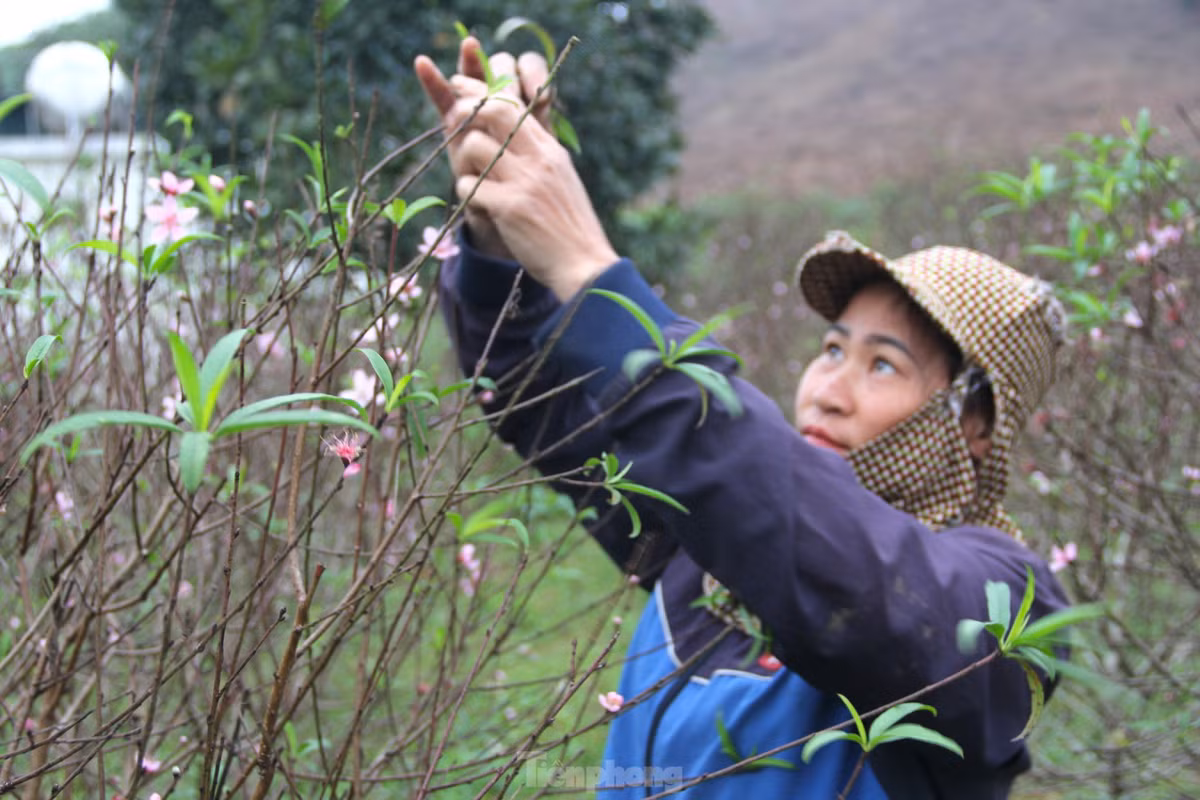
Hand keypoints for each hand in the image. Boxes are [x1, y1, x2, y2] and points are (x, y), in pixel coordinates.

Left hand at [415, 38, 617, 299]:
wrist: (584, 264)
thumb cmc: (570, 226)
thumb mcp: (559, 179)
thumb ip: (536, 154)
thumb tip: (506, 131)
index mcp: (550, 149)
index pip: (512, 103)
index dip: (481, 91)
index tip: (461, 88)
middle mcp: (538, 159)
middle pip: (491, 111)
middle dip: (463, 110)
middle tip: (450, 121)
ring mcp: (524, 182)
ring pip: (474, 147)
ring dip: (462, 162)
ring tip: (473, 181)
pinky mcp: (510, 208)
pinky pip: (468, 186)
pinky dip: (466, 195)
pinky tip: (479, 206)